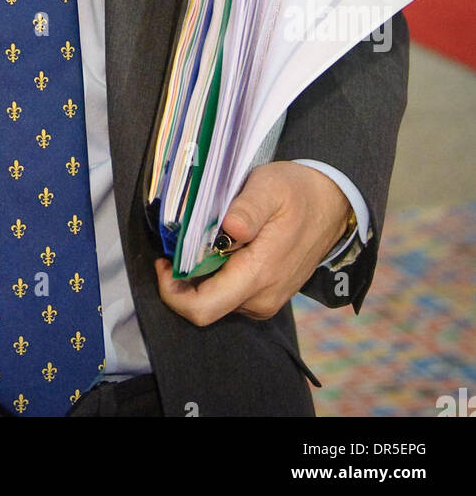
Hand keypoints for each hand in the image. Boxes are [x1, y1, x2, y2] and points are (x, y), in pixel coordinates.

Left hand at [154, 161, 351, 325]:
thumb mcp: (269, 187)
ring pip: (216, 300)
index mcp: (259, 275)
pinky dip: (217, 275)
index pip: (203, 308)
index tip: (164, 260)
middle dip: (182, 281)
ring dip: (201, 276)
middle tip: (176, 246)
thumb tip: (229, 229)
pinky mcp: (267, 295)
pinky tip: (220, 247)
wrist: (331, 203)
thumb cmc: (297, 192)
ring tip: (203, 239)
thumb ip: (247, 208)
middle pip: (204, 307)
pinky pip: (230, 294)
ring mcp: (265, 300)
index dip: (173, 292)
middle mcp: (261, 298)